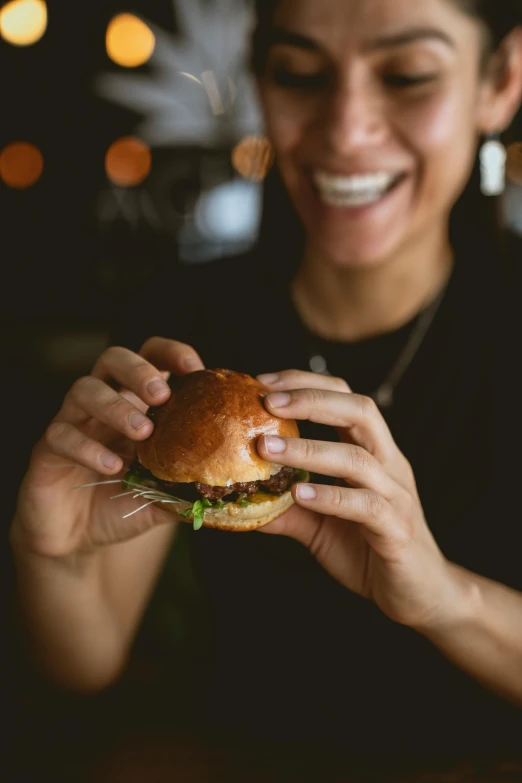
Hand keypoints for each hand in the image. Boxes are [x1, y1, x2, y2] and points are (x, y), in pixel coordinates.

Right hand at [11, 338, 203, 557]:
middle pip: (113, 358)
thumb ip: (190, 484)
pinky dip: (89, 447)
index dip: (171, 353)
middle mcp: (103, 404)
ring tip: (143, 433)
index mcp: (135, 402)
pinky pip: (61, 435)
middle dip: (139, 370)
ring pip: (84, 389)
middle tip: (162, 395)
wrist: (78, 540)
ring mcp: (72, 422)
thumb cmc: (123, 504)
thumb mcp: (164, 494)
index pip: (149, 357)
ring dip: (116, 406)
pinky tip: (114, 467)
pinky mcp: (47, 449)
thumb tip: (228, 488)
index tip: (195, 369)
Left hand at [257, 370, 463, 632]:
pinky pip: (366, 506)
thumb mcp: (317, 524)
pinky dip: (331, 496)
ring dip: (310, 449)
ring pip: (358, 458)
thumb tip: (236, 499)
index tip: (263, 383)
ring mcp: (396, 495)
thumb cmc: (368, 550)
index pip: (345, 398)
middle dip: (312, 399)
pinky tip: (299, 494)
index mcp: (372, 452)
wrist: (420, 593)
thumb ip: (283, 506)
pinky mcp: (397, 530)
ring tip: (267, 447)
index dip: (306, 384)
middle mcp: (388, 464)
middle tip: (267, 400)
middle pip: (360, 410)